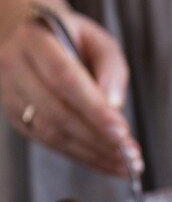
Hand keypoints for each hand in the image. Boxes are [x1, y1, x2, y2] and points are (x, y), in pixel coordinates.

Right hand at [0, 6, 141, 175]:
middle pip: (56, 111)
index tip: (121, 132)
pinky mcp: (16, 118)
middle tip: (129, 154)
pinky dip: (81, 156)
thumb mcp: (98, 40)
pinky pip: (49, 143)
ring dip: (91, 153)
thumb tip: (114, 105)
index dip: (93, 109)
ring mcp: (11, 94)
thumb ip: (111, 67)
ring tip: (125, 163)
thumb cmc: (71, 39)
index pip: (64, 79)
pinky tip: (106, 161)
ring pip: (51, 133)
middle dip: (96, 138)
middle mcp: (15, 66)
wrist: (33, 40)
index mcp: (35, 39)